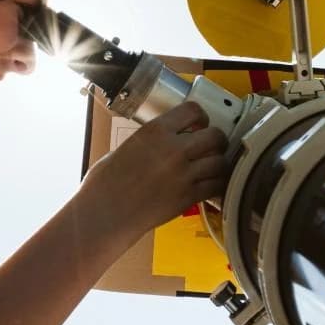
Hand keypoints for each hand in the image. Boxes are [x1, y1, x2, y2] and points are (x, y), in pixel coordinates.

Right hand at [79, 101, 228, 237]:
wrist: (104, 214)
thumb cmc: (105, 184)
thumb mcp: (126, 148)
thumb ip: (151, 141)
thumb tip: (165, 140)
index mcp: (155, 132)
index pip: (193, 110)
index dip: (201, 116)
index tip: (200, 123)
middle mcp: (173, 150)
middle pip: (215, 136)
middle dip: (216, 139)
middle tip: (211, 145)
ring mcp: (183, 175)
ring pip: (220, 162)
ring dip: (218, 163)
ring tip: (211, 167)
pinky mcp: (187, 197)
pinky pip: (215, 186)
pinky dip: (216, 184)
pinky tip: (209, 184)